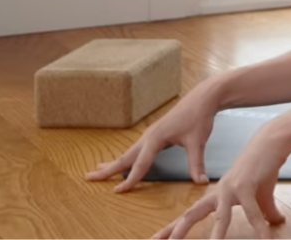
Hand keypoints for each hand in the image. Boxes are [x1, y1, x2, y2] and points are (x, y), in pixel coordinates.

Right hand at [85, 88, 219, 191]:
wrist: (202, 98)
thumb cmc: (198, 117)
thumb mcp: (198, 142)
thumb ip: (197, 164)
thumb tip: (201, 182)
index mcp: (156, 138)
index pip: (141, 164)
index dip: (130, 179)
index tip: (119, 191)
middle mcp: (149, 136)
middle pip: (125, 156)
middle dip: (107, 169)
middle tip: (89, 177)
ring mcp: (150, 134)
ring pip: (128, 152)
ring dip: (113, 163)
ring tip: (98, 171)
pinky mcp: (155, 133)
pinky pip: (136, 149)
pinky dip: (125, 157)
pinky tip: (122, 161)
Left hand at [152, 133, 288, 238]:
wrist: (270, 143)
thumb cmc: (262, 168)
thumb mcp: (261, 197)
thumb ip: (265, 213)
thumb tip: (275, 223)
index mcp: (216, 196)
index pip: (190, 214)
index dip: (173, 228)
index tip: (157, 239)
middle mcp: (219, 193)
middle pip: (192, 214)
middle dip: (176, 231)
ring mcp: (231, 189)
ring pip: (220, 218)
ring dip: (216, 236)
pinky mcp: (246, 186)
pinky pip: (253, 212)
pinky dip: (259, 226)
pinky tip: (265, 237)